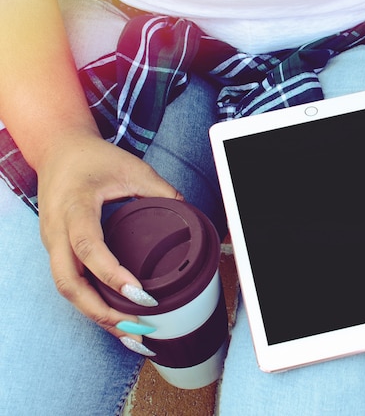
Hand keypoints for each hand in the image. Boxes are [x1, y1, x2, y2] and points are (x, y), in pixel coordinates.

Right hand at [36, 131, 181, 342]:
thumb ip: (162, 191)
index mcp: (75, 207)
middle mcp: (57, 231)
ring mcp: (53, 243)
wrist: (58, 151)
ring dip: (98, 316)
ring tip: (133, 335)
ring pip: (68, 290)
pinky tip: (116, 320)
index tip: (142, 295)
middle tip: (139, 329)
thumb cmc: (93, 158)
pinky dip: (92, 305)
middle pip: (69, 284)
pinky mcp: (57, 251)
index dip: (113, 275)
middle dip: (102, 312)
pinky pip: (72, 284)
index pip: (89, 247)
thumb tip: (190, 216)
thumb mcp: (132, 168)